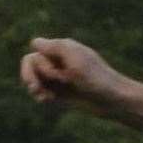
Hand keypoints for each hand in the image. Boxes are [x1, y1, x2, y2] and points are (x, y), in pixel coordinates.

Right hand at [20, 37, 134, 116]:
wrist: (112, 100)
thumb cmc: (96, 78)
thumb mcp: (75, 59)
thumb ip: (55, 47)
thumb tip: (34, 42)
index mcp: (64, 49)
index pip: (36, 49)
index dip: (39, 62)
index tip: (56, 72)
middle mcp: (60, 60)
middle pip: (31, 64)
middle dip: (30, 76)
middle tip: (36, 88)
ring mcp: (60, 76)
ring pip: (34, 78)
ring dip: (35, 87)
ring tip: (46, 97)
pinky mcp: (61, 91)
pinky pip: (41, 91)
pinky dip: (41, 95)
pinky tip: (49, 100)